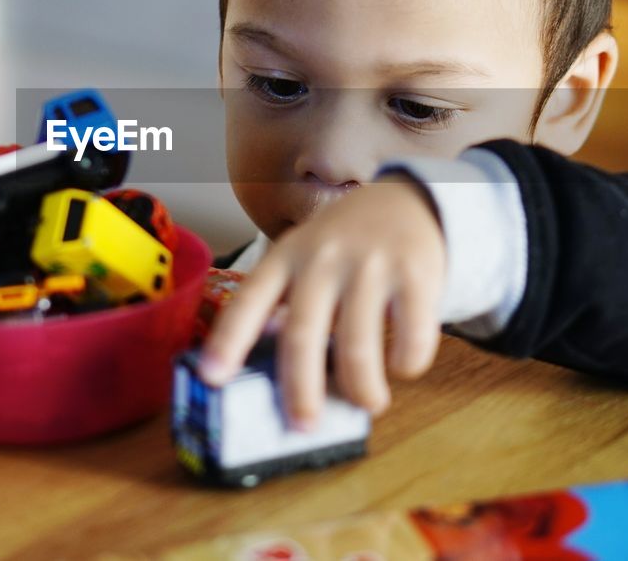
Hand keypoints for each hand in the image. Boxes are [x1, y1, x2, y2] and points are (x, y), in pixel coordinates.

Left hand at [199, 174, 446, 428]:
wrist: (407, 201)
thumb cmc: (345, 246)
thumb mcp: (305, 259)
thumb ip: (289, 304)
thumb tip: (279, 379)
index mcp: (287, 257)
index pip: (249, 301)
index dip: (228, 341)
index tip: (212, 378)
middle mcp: (322, 258)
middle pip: (302, 334)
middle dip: (300, 390)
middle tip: (303, 426)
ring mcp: (369, 263)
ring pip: (356, 346)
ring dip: (362, 388)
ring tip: (369, 402)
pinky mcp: (415, 273)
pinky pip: (410, 337)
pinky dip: (407, 364)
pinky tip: (403, 365)